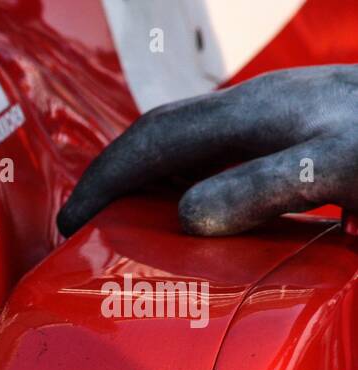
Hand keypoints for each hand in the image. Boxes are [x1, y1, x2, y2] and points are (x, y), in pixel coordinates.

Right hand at [58, 66, 357, 236]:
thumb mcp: (339, 167)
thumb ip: (265, 185)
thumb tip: (187, 214)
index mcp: (263, 112)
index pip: (154, 139)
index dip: (103, 180)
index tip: (70, 224)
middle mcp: (269, 109)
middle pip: (167, 137)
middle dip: (115, 180)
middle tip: (85, 229)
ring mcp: (290, 120)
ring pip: (196, 148)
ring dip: (152, 185)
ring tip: (128, 229)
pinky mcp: (311, 141)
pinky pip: (231, 162)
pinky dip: (196, 191)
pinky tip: (202, 223)